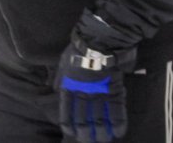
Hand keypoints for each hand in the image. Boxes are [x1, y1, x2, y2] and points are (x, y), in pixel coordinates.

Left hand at [55, 10, 136, 142]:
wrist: (99, 41)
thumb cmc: (78, 50)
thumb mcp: (62, 63)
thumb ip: (59, 78)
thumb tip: (53, 89)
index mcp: (68, 89)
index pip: (66, 115)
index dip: (69, 127)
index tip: (72, 133)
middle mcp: (83, 95)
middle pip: (83, 123)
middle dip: (86, 135)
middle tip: (88, 140)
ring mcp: (100, 95)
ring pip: (101, 122)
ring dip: (102, 134)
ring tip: (103, 139)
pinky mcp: (116, 92)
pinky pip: (118, 113)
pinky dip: (119, 125)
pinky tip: (119, 133)